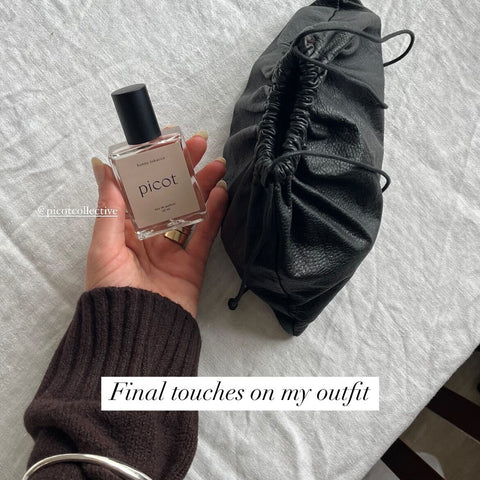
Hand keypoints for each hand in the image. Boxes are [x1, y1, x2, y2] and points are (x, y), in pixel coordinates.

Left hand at [86, 131, 227, 316]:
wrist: (135, 334)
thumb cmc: (112, 291)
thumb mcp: (104, 246)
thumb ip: (110, 207)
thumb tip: (103, 167)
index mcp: (125, 229)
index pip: (142, 188)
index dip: (155, 164)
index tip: (167, 140)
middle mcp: (150, 236)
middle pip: (170, 195)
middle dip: (184, 169)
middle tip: (200, 145)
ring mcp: (173, 250)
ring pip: (191, 211)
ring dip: (204, 187)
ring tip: (218, 165)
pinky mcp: (192, 265)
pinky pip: (204, 236)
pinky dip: (214, 215)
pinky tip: (221, 194)